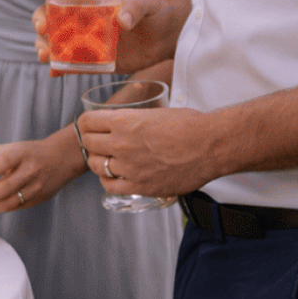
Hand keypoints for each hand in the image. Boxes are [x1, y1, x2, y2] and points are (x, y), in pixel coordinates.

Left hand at [0, 129, 87, 214]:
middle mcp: (30, 171)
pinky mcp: (38, 199)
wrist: (64, 159)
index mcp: (23, 154)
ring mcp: (36, 188)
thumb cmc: (34, 152)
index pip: (5, 161)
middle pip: (6, 187)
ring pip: (11, 202)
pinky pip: (15, 207)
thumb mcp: (16, 147)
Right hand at [30, 0, 180, 74]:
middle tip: (43, 28)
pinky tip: (54, 72)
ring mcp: (85, 39)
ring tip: (44, 55)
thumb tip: (122, 21)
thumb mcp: (149, 2)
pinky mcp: (92, 59)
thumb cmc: (156, 11)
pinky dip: (59, 68)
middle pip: (51, 16)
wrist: (167, 37)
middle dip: (40, 20)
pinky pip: (70, 64)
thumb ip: (136, 6)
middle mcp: (83, 17)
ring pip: (55, 41)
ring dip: (44, 47)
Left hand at [75, 105, 216, 198]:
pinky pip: (110, 186)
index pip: (86, 121)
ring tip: (106, 159)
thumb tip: (122, 123)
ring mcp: (129, 167)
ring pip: (96, 165)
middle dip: (91, 141)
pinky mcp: (140, 186)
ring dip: (98, 161)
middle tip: (97, 143)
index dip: (86, 123)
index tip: (89, 126)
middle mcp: (121, 144)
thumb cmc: (189, 125)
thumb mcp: (154, 112)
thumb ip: (132, 119)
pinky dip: (107, 180)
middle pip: (88, 143)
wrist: (211, 146)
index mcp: (124, 121)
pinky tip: (113, 176)